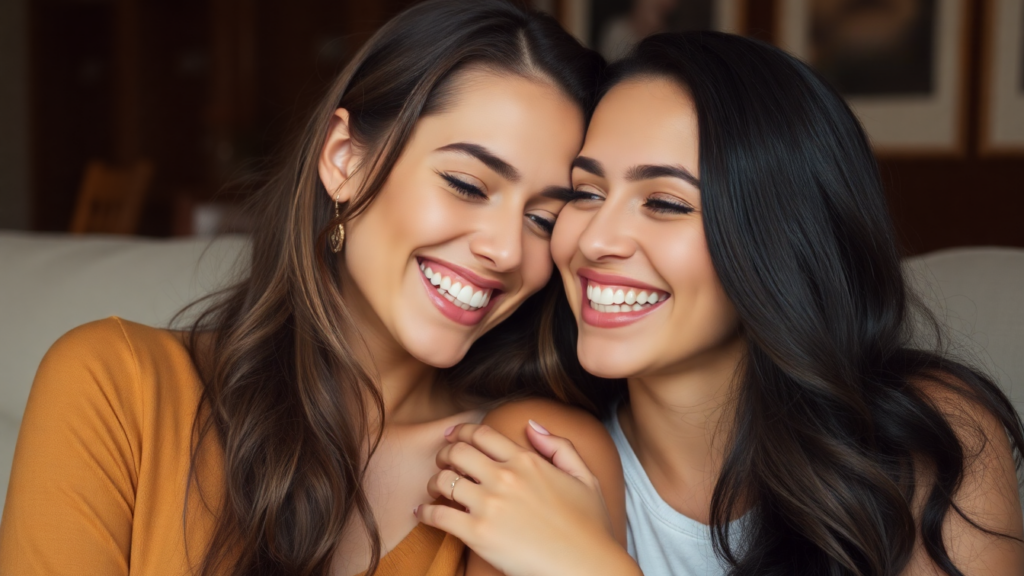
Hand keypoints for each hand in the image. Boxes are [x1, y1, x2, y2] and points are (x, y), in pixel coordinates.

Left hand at [415, 422, 638, 575]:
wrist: (587, 567)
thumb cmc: (590, 528)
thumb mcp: (584, 477)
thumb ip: (559, 446)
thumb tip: (532, 425)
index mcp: (527, 461)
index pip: (482, 434)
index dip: (463, 432)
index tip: (454, 437)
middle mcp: (505, 477)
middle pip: (457, 452)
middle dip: (445, 454)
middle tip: (443, 463)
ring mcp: (490, 505)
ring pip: (444, 480)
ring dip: (434, 482)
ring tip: (434, 490)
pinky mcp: (478, 534)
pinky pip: (438, 515)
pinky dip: (425, 512)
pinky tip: (423, 513)